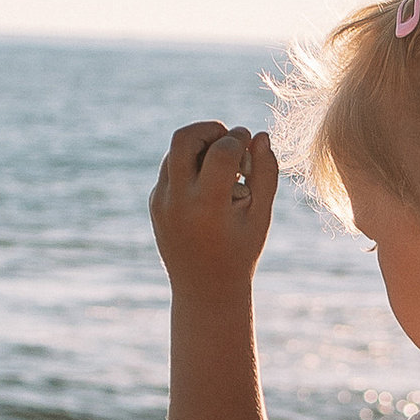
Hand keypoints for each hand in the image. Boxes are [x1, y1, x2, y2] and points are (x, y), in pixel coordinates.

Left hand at [150, 119, 276, 288]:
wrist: (205, 290)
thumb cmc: (241, 250)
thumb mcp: (260, 214)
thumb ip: (265, 172)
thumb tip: (261, 135)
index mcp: (208, 206)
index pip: (221, 150)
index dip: (239, 137)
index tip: (250, 141)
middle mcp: (178, 201)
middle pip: (184, 138)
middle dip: (209, 129)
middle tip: (229, 139)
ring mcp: (161, 202)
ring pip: (174, 151)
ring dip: (200, 146)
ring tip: (224, 167)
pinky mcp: (154, 203)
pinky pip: (169, 169)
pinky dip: (190, 165)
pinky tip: (210, 186)